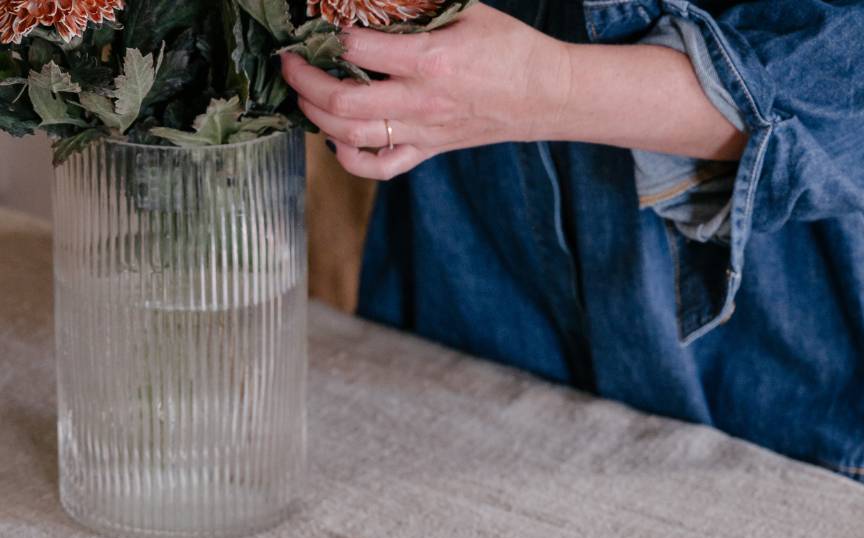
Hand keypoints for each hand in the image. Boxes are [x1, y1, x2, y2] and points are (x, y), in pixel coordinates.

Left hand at [280, 5, 570, 179]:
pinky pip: (379, 167)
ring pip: (351, 137)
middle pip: (341, 101)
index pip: (357, 47)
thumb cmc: (509, 48)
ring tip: (304, 95)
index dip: (326, 32)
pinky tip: (336, 139)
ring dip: (316, 117)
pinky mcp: (428, 150)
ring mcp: (422, 132)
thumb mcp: (466, 9)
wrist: (545, 95)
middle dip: (303, 80)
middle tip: (290, 61)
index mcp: (430, 61)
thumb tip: (371, 2)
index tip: (312, 23)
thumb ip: (418, 6)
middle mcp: (421, 103)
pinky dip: (349, 158)